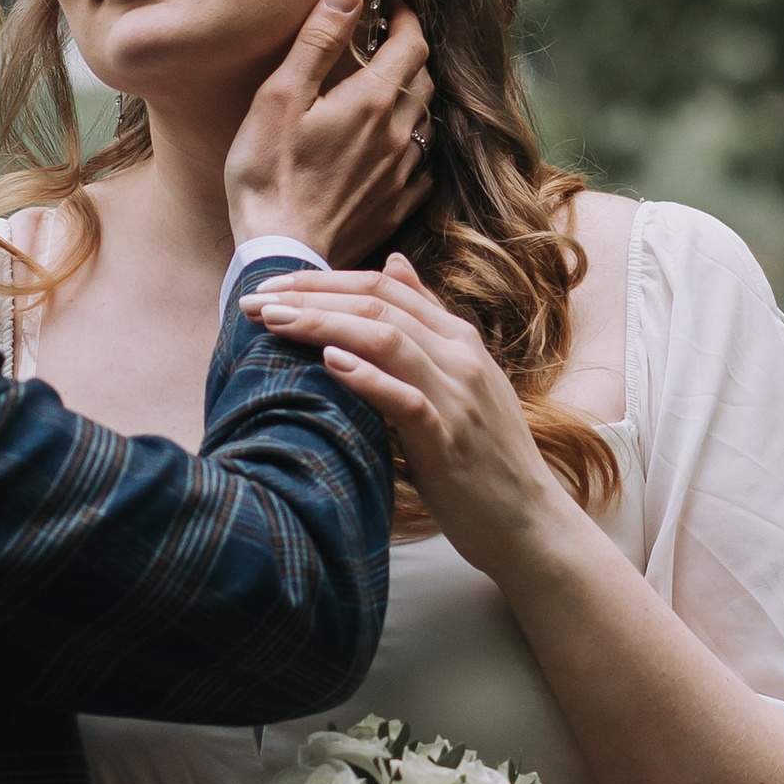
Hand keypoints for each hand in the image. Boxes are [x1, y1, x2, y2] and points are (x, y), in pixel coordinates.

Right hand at [223, 0, 435, 265]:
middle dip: (409, 55)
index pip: (412, 43)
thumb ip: (318, 41)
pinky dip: (411, 145)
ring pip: (426, 121)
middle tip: (384, 45)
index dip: (406, 18)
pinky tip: (388, 147)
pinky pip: (421, 165)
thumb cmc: (269, 173)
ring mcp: (401, 173)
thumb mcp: (280, 97)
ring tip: (384, 93)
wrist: (281, 251)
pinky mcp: (396, 205)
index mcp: (373, 100)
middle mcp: (399, 133)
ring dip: (412, 99)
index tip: (392, 7)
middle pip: (424, 79)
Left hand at [248, 250, 568, 577]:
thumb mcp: (460, 376)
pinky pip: (405, 398)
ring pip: (388, 338)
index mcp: (459, 339)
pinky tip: (329, 362)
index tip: (271, 284)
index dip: (324, 279)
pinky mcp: (448, 439)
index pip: (385, 286)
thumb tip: (394, 262)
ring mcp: (457, 395)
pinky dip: (366, 376)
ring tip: (274, 320)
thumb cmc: (485, 455)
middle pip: (378, 304)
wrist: (529, 521)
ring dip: (324, 324)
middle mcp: (460, 357)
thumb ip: (427, 322)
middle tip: (254, 298)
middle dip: (311, 296)